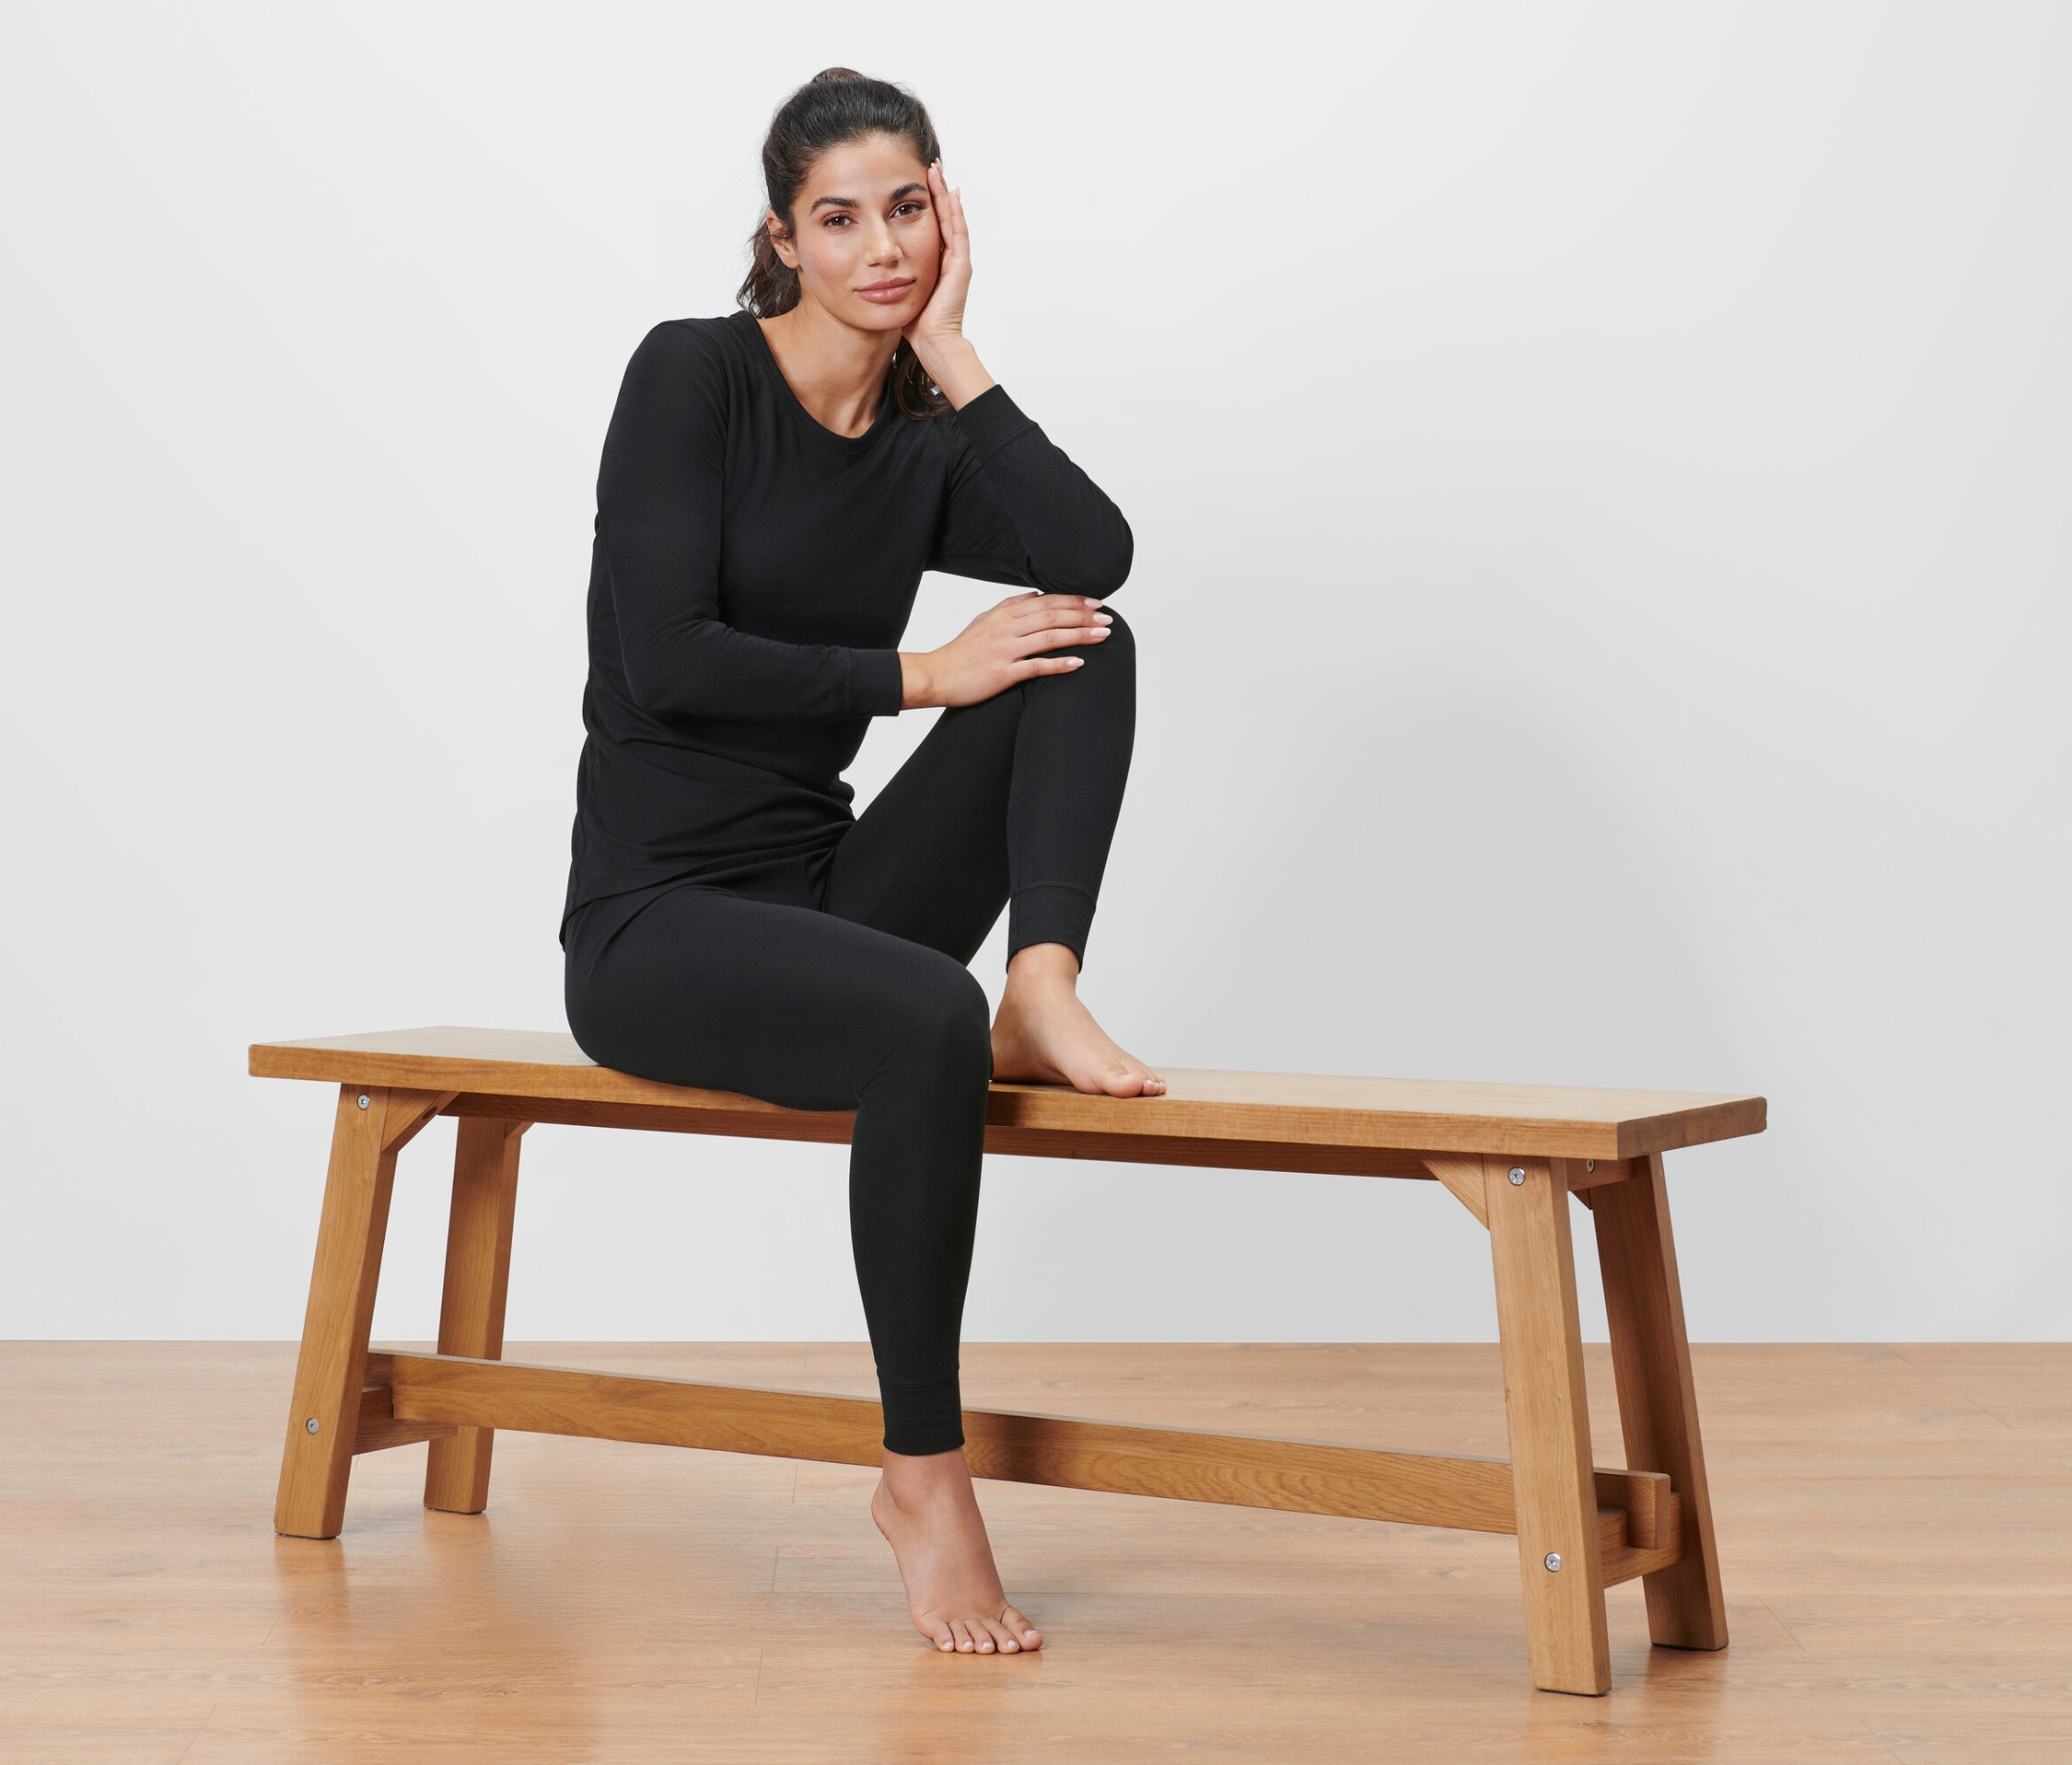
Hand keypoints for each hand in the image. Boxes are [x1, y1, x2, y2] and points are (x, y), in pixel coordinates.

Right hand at [901, 592, 1112, 707]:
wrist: (936, 675)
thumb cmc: (961, 651)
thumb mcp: (983, 620)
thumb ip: (1010, 605)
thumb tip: (1034, 594)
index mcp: (1003, 613)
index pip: (1045, 601)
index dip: (1073, 600)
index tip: (1096, 602)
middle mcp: (1006, 628)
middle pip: (1052, 615)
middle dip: (1083, 615)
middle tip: (1108, 618)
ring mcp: (1005, 650)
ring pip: (1049, 637)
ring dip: (1079, 635)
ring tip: (1103, 635)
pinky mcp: (1003, 673)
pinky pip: (1036, 666)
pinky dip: (1059, 664)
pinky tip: (1079, 663)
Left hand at [903, 159, 969, 354]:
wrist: (932, 342)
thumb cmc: (914, 324)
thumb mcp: (898, 290)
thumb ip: (892, 274)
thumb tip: (871, 264)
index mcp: (934, 261)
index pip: (930, 223)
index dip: (923, 201)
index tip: (914, 180)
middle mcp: (948, 258)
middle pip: (943, 215)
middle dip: (935, 189)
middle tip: (929, 164)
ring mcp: (957, 260)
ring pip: (951, 218)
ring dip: (944, 192)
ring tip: (936, 169)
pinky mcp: (960, 266)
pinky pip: (957, 231)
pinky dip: (953, 211)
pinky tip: (948, 192)